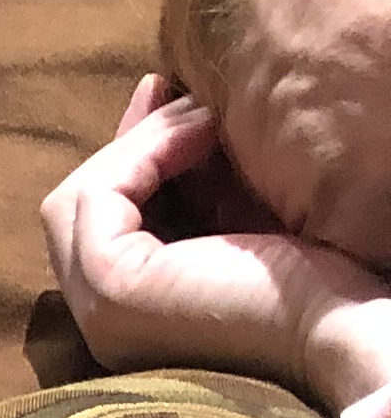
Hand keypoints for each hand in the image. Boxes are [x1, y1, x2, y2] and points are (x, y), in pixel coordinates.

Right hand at [41, 73, 388, 402]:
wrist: (342, 325)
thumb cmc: (309, 282)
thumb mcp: (233, 215)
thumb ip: (189, 178)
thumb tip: (154, 94)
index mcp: (128, 316)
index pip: (100, 221)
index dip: (131, 156)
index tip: (174, 100)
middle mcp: (100, 322)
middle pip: (75, 209)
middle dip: (127, 144)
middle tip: (176, 92)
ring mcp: (98, 310)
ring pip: (76, 199)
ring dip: (138, 144)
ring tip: (203, 118)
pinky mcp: (110, 287)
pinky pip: (97, 194)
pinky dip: (143, 150)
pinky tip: (202, 133)